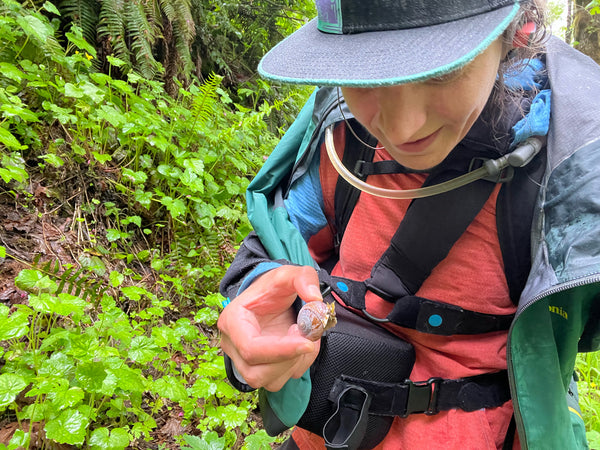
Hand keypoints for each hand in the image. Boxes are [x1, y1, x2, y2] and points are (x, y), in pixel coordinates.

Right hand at [218, 265, 322, 391]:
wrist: (269, 298)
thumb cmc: (273, 288)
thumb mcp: (288, 274)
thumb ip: (304, 278)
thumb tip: (315, 300)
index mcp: (232, 321)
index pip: (250, 348)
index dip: (281, 350)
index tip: (307, 342)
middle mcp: (232, 345)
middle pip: (257, 371)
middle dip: (289, 358)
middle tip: (306, 334)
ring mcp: (243, 361)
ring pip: (268, 381)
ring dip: (294, 363)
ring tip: (303, 337)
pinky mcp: (258, 370)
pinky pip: (278, 381)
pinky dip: (296, 366)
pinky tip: (301, 347)